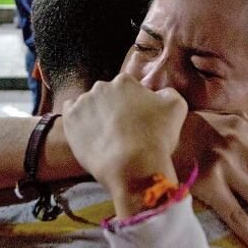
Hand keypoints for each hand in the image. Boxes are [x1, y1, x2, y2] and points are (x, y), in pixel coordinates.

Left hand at [63, 74, 185, 218]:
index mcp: (125, 81)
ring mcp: (83, 102)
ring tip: (105, 137)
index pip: (128, 88)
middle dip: (114, 108)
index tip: (136, 120)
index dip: (134, 104)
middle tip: (122, 130)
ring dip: (96, 115)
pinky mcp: (70, 119)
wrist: (132, 165)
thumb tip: (159, 94)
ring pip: (89, 105)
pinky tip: (88, 133)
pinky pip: (70, 113)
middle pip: (108, 96)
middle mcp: (102, 86)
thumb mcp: (176, 107)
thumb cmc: (156, 137)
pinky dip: (78, 120)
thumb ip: (168, 93)